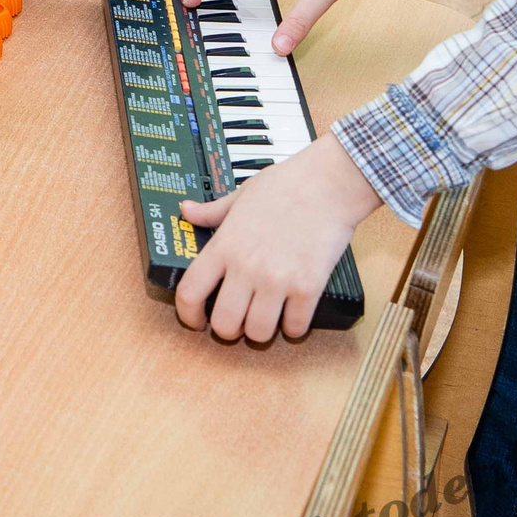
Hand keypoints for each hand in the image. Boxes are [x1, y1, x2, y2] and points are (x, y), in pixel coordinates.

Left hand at [174, 135, 381, 340]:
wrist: (329, 183)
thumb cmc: (286, 185)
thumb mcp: (240, 195)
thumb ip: (212, 211)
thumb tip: (186, 210)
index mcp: (225, 245)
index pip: (190, 291)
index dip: (188, 315)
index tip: (196, 321)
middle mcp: (247, 266)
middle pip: (225, 324)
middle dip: (228, 331)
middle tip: (236, 323)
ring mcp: (278, 279)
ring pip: (260, 333)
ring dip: (261, 332)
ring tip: (265, 319)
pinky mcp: (309, 287)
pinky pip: (295, 327)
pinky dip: (294, 328)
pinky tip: (293, 315)